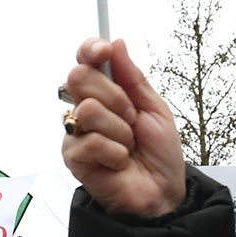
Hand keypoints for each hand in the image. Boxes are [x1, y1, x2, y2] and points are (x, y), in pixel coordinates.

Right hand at [62, 38, 185, 217]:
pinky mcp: (73, 156)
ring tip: (128, 145)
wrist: (162, 193)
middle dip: (115, 97)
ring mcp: (76, 131)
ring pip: (87, 109)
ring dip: (119, 129)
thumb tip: (116, 44)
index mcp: (106, 92)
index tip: (104, 52)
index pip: (85, 59)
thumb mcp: (155, 108)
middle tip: (131, 118)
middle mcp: (86, 107)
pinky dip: (115, 151)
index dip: (90, 49)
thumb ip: (133, 77)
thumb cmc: (159, 155)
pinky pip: (91, 140)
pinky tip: (119, 161)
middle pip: (79, 76)